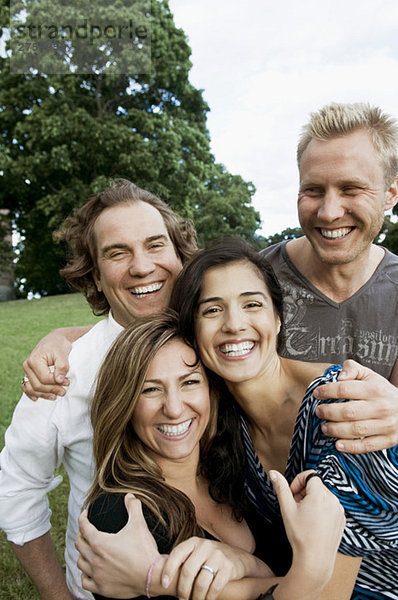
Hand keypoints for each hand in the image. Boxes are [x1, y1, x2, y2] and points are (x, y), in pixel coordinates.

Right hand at [22, 332, 70, 399]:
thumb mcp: (63, 353)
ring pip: (31, 388)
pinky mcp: (28, 374)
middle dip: (52, 390)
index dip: (56, 383)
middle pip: (38, 385)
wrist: (54, 340)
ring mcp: (26, 370)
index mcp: (34, 359)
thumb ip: (62, 367)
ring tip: (55, 396)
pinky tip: (37, 399)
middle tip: (64, 391)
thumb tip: (59, 380)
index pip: (45, 378)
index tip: (67, 382)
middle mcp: (27, 365)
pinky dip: (31, 394)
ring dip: (43, 395)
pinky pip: (26, 387)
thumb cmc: (58, 345)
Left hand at [76, 494, 159, 597]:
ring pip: (80, 563)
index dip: (83, 517)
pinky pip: (85, 581)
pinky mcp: (101, 588)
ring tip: (88, 550)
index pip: (84, 527)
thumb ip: (133, 507)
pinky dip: (85, 574)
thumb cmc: (145, 550)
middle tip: (87, 531)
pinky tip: (90, 570)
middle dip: (81, 534)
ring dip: (82, 554)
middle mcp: (95, 559)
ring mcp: (97, 575)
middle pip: (79, 544)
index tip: (85, 514)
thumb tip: (129, 496)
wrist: (152, 577)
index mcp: (100, 543)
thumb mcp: (139, 524)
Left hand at [161, 537, 270, 599]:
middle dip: (183, 589)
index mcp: (194, 542)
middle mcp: (205, 546)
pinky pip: (215, 587)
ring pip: (201, 582)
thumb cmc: (211, 558)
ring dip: (196, 597)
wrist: (239, 558)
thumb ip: (185, 560)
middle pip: (188, 571)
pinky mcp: (228, 567)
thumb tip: (164, 576)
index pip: (177, 553)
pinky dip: (208, 598)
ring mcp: (218, 556)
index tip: (164, 583)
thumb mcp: (197, 553)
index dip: (169, 569)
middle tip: (182, 599)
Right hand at [270, 470, 344, 586]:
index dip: (298, 482)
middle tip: (296, 508)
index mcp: (320, 494)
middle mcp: (333, 499)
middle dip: (304, 493)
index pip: (309, 475)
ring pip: (323, 496)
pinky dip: (321, 510)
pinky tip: (314, 524)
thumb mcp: (287, 509)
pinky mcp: (342, 519)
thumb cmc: (300, 535)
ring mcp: (339, 510)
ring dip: (313, 501)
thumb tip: (273, 472)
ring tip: (305, 517)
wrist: (315, 560)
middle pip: (316, 485)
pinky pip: (330, 506)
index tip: (292, 496)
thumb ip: (281, 487)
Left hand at [314, 359, 397, 452]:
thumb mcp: (369, 375)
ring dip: (335, 430)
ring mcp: (385, 425)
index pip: (345, 389)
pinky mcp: (388, 440)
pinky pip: (366, 446)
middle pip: (348, 412)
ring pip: (355, 430)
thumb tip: (340, 376)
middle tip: (319, 412)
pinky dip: (350, 447)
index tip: (317, 394)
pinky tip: (338, 444)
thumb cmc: (382, 391)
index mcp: (374, 389)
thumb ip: (352, 369)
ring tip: (325, 427)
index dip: (327, 391)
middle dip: (328, 412)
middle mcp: (381, 407)